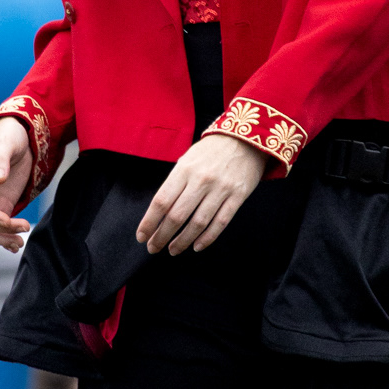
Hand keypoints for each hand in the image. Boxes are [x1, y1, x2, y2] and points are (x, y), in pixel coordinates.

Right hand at [0, 118, 33, 251]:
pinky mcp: (2, 205)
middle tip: (23, 228)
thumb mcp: (6, 144)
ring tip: (19, 244)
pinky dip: (7, 236)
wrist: (19, 136)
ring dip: (3, 237)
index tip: (6, 220)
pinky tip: (16, 244)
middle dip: (1, 228)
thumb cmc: (8, 136)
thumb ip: (1, 161)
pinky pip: (0, 226)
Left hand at [137, 134, 265, 255]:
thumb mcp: (187, 159)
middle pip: (176, 216)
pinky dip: (207, 238)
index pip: (161, 201)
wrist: (246, 139)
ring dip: (182, 241)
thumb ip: (175, 183)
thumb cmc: (211, 151)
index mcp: (184, 169)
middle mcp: (201, 180)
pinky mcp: (237, 196)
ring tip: (173, 250)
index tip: (141, 236)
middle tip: (153, 247)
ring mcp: (221, 189)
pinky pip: (220, 223)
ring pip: (198, 223)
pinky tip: (196, 246)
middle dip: (161, 236)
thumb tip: (160, 213)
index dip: (149, 222)